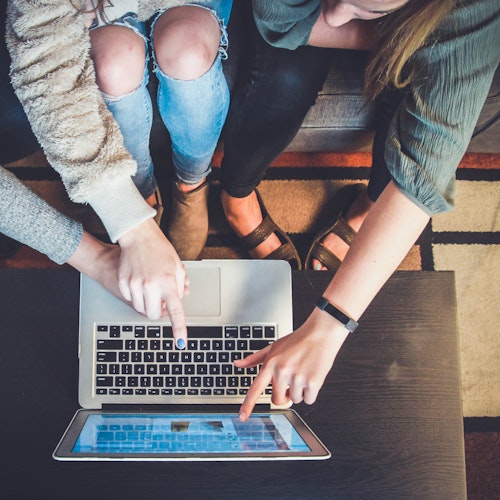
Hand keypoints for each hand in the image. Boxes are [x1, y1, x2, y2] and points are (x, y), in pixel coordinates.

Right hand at [117, 218, 187, 345]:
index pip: (176, 311)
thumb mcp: (177, 267)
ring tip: (150, 286)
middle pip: (153, 314)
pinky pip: (130, 299)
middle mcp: (151, 286)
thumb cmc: (160, 250)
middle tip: (160, 299)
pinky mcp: (123, 283)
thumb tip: (178, 301)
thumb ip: (180, 286)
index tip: (181, 342)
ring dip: (146, 303)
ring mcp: (135, 285)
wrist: (138, 236)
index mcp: (169, 283)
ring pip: (140, 309)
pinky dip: (135, 295)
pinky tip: (139, 280)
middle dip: (157, 311)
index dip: (179, 329)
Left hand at [235, 310, 349, 420]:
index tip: (242, 417)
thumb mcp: (273, 346)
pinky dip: (311, 392)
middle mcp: (282, 372)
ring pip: (295, 400)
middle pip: (278, 400)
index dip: (248, 404)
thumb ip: (255, 358)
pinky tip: (312, 376)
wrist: (320, 333)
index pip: (256, 388)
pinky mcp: (313, 382)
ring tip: (303, 372)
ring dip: (299, 391)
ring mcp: (297, 378)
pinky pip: (309, 400)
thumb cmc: (298, 340)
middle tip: (291, 381)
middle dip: (284, 395)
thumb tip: (237, 364)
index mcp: (271, 364)